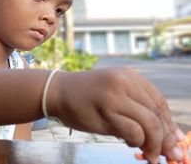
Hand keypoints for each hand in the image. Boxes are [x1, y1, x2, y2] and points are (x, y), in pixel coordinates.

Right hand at [48, 67, 183, 163]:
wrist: (56, 91)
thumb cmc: (86, 96)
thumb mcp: (114, 92)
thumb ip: (136, 106)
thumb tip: (167, 134)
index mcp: (129, 75)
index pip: (159, 103)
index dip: (170, 124)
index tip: (175, 140)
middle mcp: (124, 82)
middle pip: (157, 114)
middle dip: (166, 139)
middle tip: (170, 155)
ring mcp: (114, 96)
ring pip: (149, 124)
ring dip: (154, 144)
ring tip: (152, 156)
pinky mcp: (105, 112)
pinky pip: (133, 131)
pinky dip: (137, 142)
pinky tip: (132, 144)